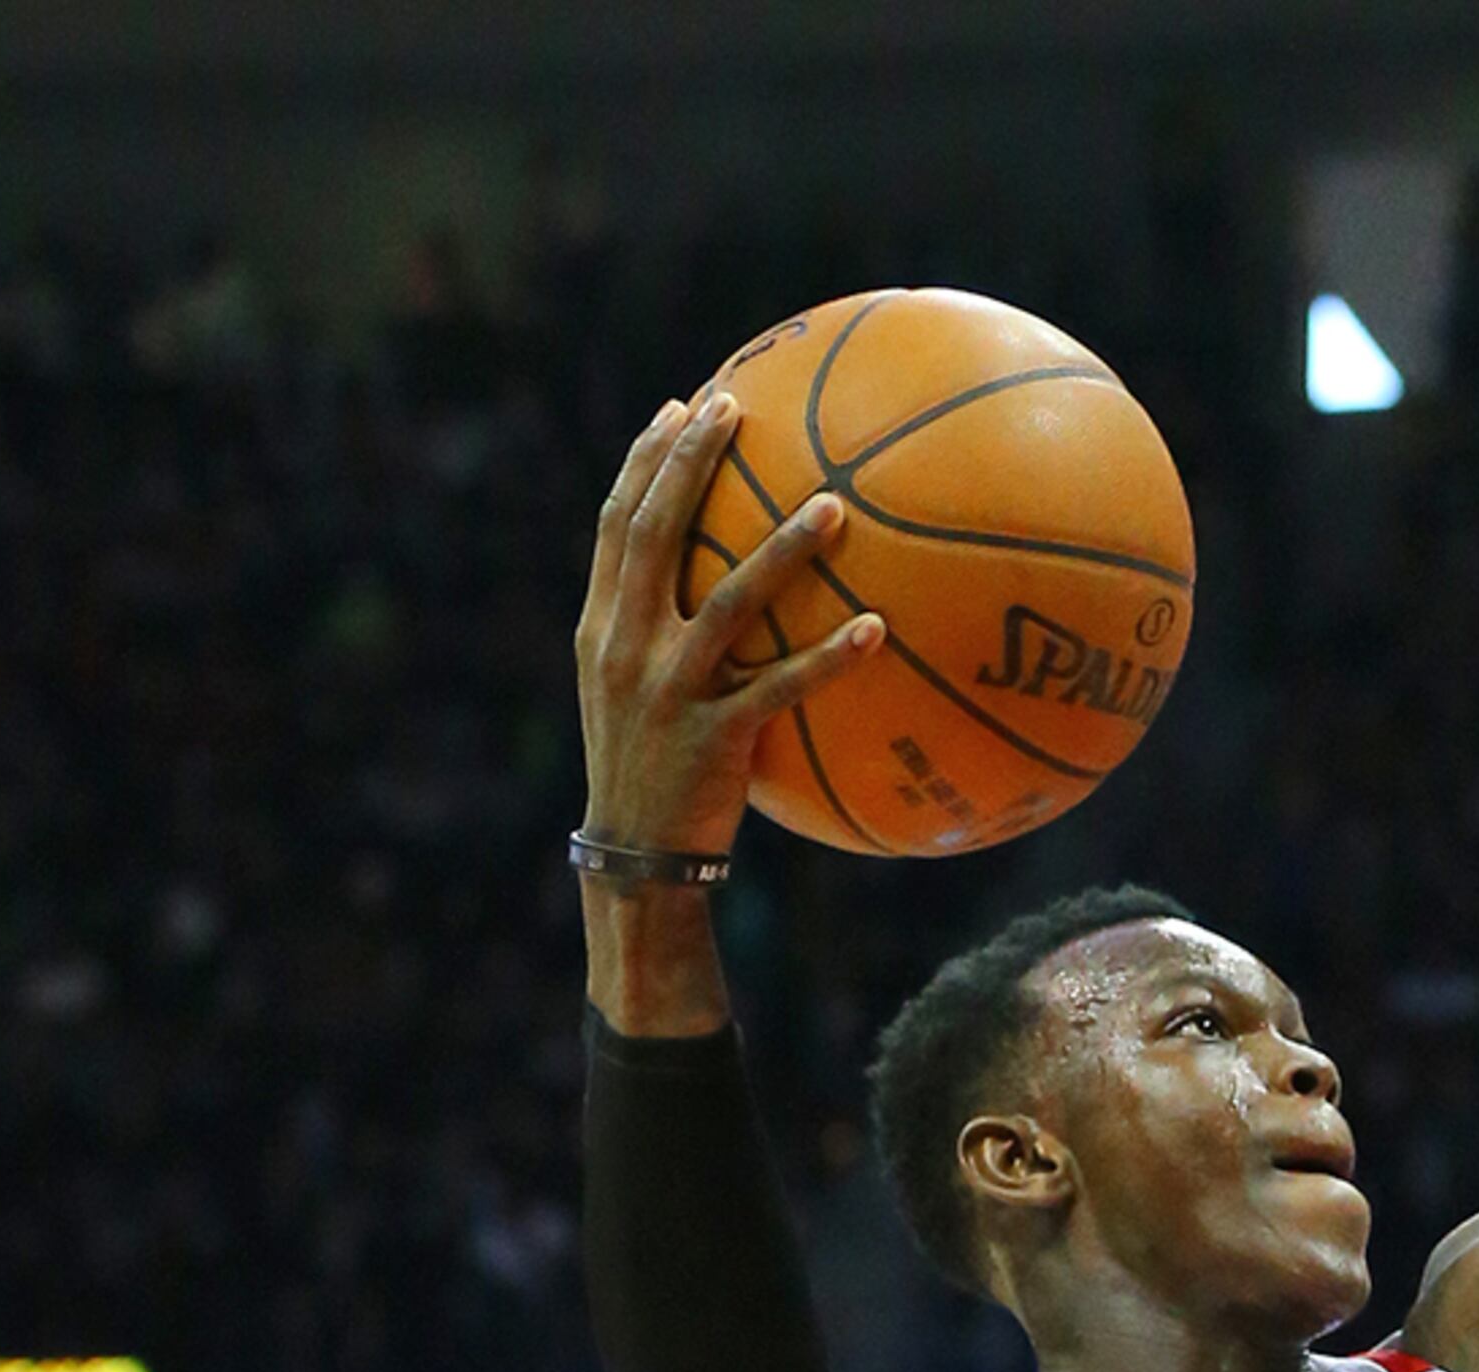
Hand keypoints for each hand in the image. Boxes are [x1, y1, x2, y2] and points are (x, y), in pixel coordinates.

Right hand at [573, 391, 880, 868]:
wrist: (635, 859)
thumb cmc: (647, 771)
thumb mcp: (629, 692)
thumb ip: (655, 631)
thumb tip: (710, 577)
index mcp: (602, 626)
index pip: (618, 522)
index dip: (647, 460)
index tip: (681, 405)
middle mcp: (626, 646)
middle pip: (656, 533)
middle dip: (692, 463)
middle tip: (736, 407)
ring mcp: (668, 691)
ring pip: (728, 603)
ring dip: (782, 549)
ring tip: (833, 506)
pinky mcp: (714, 739)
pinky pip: (781, 689)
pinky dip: (828, 658)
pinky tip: (876, 629)